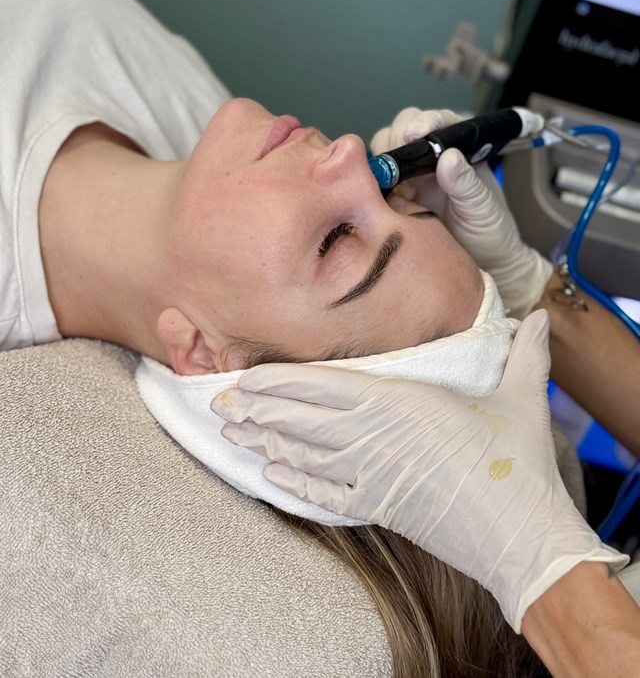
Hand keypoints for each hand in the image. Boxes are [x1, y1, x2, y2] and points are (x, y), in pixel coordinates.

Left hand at [211, 312, 625, 630]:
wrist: (521, 536)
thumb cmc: (518, 465)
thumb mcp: (522, 398)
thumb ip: (525, 353)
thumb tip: (537, 316)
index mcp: (400, 402)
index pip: (323, 385)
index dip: (278, 380)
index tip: (245, 375)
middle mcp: (374, 437)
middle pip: (301, 420)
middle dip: (256, 410)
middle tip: (218, 402)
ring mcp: (371, 477)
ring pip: (303, 456)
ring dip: (264, 443)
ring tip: (232, 434)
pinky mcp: (378, 509)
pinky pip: (324, 496)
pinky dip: (293, 485)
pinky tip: (269, 478)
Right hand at [371, 107, 552, 317]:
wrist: (483, 264)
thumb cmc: (490, 231)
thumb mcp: (482, 207)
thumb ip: (466, 183)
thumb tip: (449, 157)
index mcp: (457, 149)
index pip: (437, 122)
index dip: (423, 122)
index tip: (414, 134)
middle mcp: (431, 158)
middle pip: (402, 130)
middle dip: (395, 139)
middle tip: (396, 162)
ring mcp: (411, 177)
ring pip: (384, 154)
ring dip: (381, 162)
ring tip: (386, 182)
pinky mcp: (394, 198)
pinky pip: (376, 184)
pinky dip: (369, 186)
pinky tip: (373, 196)